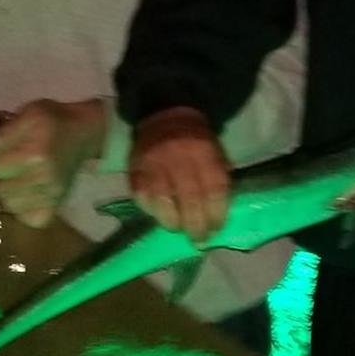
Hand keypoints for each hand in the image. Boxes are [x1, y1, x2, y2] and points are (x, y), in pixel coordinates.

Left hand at [0, 98, 107, 227]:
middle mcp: (42, 178)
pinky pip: (31, 219)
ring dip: (9, 194)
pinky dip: (24, 212)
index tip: (4, 153)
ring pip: (11, 206)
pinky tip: (25, 197)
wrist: (84, 132)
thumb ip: (5, 132)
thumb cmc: (53, 120)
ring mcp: (51, 194)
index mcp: (33, 154)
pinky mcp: (57, 203)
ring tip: (15, 181)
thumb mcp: (28, 112)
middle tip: (8, 168)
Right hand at [128, 107, 229, 243]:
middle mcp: (181, 157)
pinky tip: (159, 215)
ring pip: (163, 200)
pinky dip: (151, 210)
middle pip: (190, 198)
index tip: (216, 229)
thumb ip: (218, 180)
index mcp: (206, 153)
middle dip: (196, 225)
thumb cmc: (197, 142)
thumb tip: (218, 216)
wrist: (166, 115)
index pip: (215, 189)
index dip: (217, 213)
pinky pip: (142, 197)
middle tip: (199, 240)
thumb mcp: (216, 153)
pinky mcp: (136, 169)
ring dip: (172, 221)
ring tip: (178, 229)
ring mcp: (155, 164)